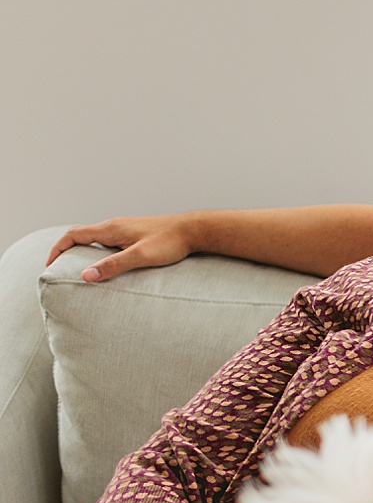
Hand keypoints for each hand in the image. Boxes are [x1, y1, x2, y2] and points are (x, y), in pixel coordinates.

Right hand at [46, 215, 196, 282]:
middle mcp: (115, 226)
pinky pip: (110, 241)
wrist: (194, 230)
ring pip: (96, 238)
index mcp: (111, 229)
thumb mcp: (140, 256)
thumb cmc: (170, 242)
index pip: (73, 235)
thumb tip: (85, 276)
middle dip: (67, 251)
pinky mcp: (136, 233)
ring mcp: (126, 228)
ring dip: (84, 251)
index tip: (49, 265)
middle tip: (60, 269)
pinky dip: (100, 251)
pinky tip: (109, 264)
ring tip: (81, 269)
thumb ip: (113, 266)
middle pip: (81, 235)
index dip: (57, 249)